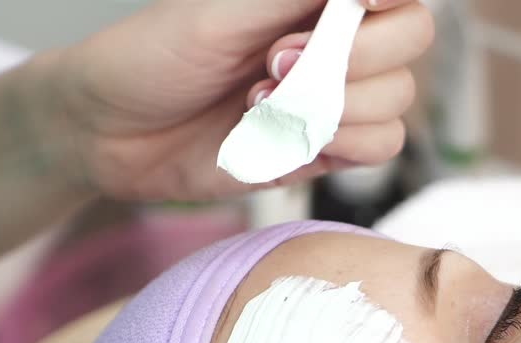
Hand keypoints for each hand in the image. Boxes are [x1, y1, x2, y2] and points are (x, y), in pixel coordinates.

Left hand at [48, 0, 432, 201]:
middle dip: (353, 55)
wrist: (108, 135)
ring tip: (256, 102)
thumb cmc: (151, 57)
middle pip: (412, 38)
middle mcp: (335, 38)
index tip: (358, 2)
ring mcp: (333, 96)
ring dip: (330, 105)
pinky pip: (378, 147)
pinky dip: (337, 143)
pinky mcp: (323, 149)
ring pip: (396, 99)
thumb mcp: (220, 12)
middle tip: (275, 60)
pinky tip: (276, 136)